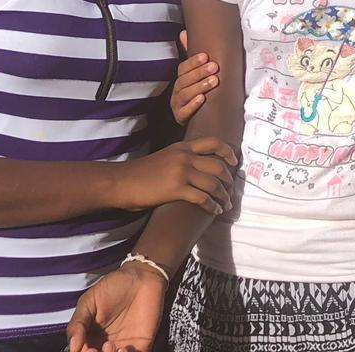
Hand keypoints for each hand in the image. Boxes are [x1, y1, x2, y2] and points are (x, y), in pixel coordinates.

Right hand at [66, 261, 166, 351]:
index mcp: (89, 339)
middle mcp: (105, 347)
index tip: (85, 349)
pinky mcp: (141, 347)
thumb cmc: (112, 287)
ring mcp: (122, 348)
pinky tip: (123, 349)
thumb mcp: (89, 302)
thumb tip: (72, 347)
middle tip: (95, 350)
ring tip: (110, 346)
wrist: (141, 277)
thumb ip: (78, 323)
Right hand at [111, 137, 236, 212]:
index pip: (213, 143)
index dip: (227, 152)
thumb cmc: (140, 173)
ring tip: (226, 204)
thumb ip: (181, 159)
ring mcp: (181, 172)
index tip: (234, 163)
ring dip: (223, 196)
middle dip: (229, 180)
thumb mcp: (164, 157)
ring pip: (213, 183)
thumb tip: (198, 169)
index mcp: (182, 147)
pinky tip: (214, 211)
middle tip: (231, 191)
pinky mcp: (176, 189)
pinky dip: (212, 206)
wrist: (120, 182)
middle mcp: (185, 156)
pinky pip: (202, 198)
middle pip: (218, 166)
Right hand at [170, 32, 219, 126]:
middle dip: (200, 73)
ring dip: (200, 86)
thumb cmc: (195, 91)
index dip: (193, 62)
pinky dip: (193, 105)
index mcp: (181, 79)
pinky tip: (202, 99)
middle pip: (184, 80)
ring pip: (185, 94)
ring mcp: (177, 104)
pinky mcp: (181, 117)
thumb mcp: (194, 73)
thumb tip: (183, 32)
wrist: (195, 118)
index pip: (183, 68)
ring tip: (214, 81)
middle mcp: (177, 91)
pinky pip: (184, 112)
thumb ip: (190, 54)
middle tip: (214, 67)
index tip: (206, 56)